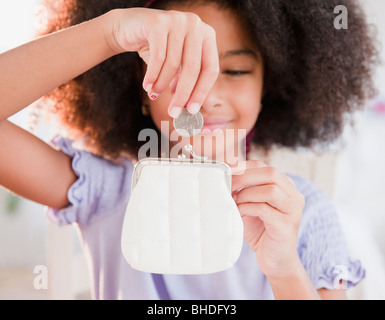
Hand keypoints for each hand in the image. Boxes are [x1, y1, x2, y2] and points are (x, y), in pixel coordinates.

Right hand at [107, 8, 218, 116]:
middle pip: (193, 68)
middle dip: (182, 94)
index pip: (210, 69)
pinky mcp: (158, 22)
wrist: (128, 27)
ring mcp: (177, 20)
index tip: (192, 110)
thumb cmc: (156, 49)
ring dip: (162, 85)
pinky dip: (152, 76)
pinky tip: (147, 86)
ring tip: (154, 94)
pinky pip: (158, 57)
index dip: (201, 92)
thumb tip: (188, 108)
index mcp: (207, 35)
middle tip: (173, 112)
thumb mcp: (175, 66)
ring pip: (173, 64)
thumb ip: (184, 82)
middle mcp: (196, 24)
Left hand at [231, 160, 304, 279]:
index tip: (227, 171)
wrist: (275, 261)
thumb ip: (243, 191)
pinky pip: (264, 209)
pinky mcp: (286, 226)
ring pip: (270, 190)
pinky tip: (240, 213)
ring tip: (236, 202)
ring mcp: (293, 211)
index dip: (244, 166)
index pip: (265, 167)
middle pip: (271, 174)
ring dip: (247, 194)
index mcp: (286, 187)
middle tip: (229, 185)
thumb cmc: (261, 231)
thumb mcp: (251, 205)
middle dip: (245, 177)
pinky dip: (247, 208)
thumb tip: (225, 175)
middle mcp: (294, 196)